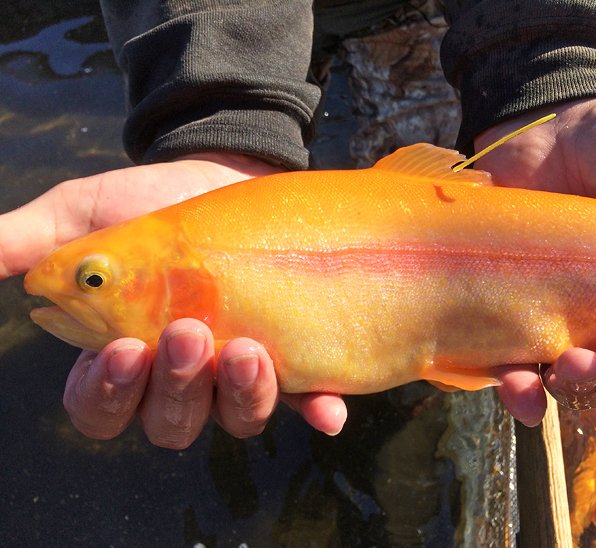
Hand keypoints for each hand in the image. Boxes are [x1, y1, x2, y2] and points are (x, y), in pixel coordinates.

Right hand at [0, 153, 346, 446]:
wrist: (227, 174)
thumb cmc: (150, 201)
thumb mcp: (85, 213)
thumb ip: (32, 241)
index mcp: (122, 354)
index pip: (101, 405)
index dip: (107, 392)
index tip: (122, 346)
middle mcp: (179, 377)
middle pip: (169, 422)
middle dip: (176, 388)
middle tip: (189, 333)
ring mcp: (235, 372)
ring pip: (233, 419)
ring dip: (240, 397)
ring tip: (246, 351)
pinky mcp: (289, 355)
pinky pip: (301, 398)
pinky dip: (313, 409)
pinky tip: (327, 409)